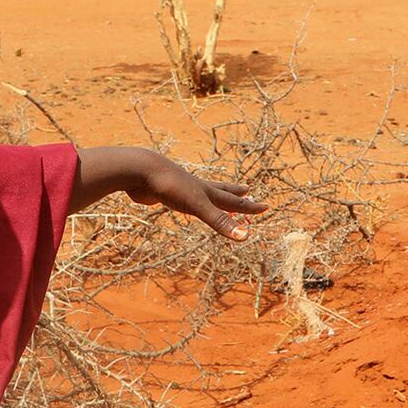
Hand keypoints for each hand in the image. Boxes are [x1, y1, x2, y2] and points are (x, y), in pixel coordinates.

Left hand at [73, 146, 267, 239]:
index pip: (234, 202)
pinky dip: (186, 200)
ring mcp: (180, 189)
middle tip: (248, 190)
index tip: (266, 206)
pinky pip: (179, 198)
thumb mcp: (198, 207)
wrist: (141, 170)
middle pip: (221, 192)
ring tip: (218, 192)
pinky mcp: (164, 193)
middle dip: (235, 195)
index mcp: (207, 192)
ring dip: (213, 195)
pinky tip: (181, 199)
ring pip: (201, 193)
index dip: (250, 207)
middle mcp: (196, 189)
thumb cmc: (171, 186)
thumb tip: (246, 237)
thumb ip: (220, 222)